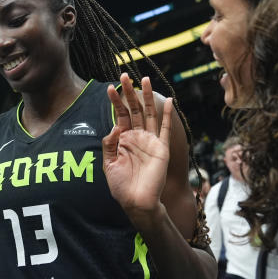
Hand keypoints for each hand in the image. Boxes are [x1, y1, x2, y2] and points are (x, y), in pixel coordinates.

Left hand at [103, 73, 172, 225]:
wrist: (136, 202)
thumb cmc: (121, 187)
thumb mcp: (109, 164)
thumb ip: (110, 144)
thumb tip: (114, 126)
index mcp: (124, 140)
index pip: (120, 115)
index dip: (115, 101)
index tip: (109, 87)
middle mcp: (138, 137)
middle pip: (134, 109)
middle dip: (130, 93)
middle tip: (125, 76)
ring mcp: (151, 142)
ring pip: (149, 114)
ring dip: (148, 97)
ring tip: (145, 79)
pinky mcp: (162, 149)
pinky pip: (166, 129)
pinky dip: (168, 115)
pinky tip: (169, 101)